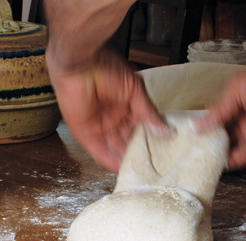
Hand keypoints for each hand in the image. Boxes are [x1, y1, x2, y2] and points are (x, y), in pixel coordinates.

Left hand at [46, 47, 165, 172]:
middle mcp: (113, 116)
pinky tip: (119, 169)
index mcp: (126, 105)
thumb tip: (165, 129)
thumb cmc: (105, 67)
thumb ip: (149, 113)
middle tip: (151, 167)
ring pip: (114, 147)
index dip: (150, 140)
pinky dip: (107, 159)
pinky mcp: (84, 131)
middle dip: (137, 153)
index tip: (161, 152)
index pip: (140, 128)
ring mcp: (98, 124)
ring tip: (138, 172)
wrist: (80, 63)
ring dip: (124, 159)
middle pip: (127, 140)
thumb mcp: (135, 90)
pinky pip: (97, 149)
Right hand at [196, 46, 245, 169]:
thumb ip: (218, 111)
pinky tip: (222, 167)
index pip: (218, 123)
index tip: (193, 139)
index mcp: (237, 105)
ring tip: (204, 162)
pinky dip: (235, 162)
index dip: (206, 131)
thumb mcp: (234, 90)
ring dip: (221, 156)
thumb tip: (199, 124)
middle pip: (225, 138)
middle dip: (212, 146)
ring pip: (234, 149)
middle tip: (196, 153)